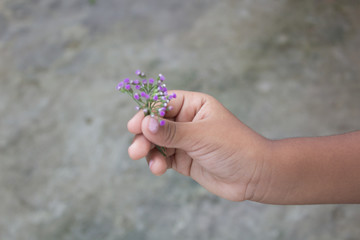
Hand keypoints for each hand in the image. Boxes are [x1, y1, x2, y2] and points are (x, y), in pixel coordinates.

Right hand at [127, 91, 270, 200]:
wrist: (254, 176)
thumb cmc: (234, 147)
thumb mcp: (202, 136)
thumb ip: (171, 132)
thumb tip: (144, 124)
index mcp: (194, 105)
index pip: (163, 103)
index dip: (147, 114)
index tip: (134, 126)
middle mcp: (187, 121)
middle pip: (156, 124)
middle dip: (145, 136)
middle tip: (136, 151)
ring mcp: (184, 141)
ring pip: (156, 142)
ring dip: (149, 151)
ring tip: (150, 163)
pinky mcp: (183, 159)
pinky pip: (162, 157)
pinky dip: (157, 162)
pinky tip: (159, 169)